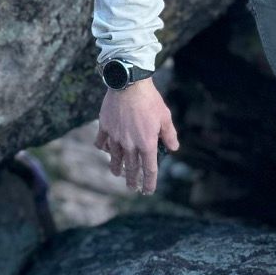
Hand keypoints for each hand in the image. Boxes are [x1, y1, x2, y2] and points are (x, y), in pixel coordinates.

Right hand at [94, 78, 178, 193]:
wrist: (129, 83)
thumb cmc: (149, 99)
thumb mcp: (165, 117)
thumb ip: (169, 135)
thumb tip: (174, 148)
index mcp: (147, 144)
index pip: (149, 170)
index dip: (149, 183)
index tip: (148, 191)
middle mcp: (130, 145)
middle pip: (131, 168)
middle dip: (132, 180)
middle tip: (132, 187)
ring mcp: (116, 137)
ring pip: (115, 159)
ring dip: (117, 168)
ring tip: (117, 173)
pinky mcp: (105, 127)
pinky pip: (101, 143)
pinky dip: (103, 148)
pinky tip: (105, 149)